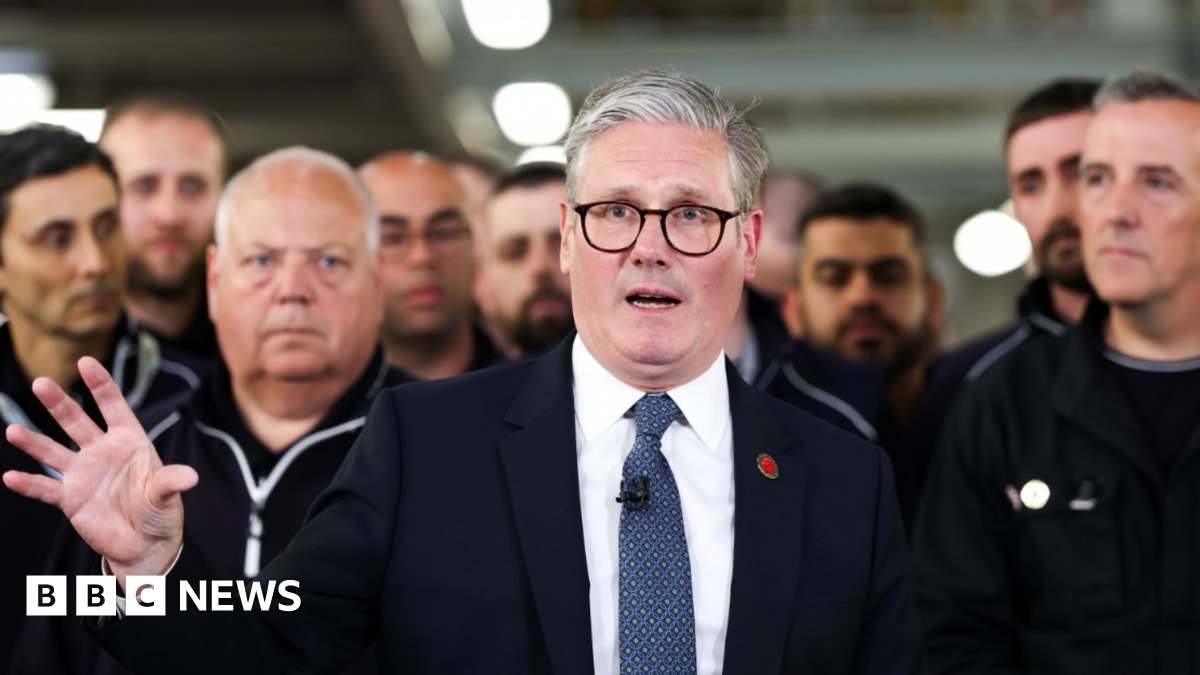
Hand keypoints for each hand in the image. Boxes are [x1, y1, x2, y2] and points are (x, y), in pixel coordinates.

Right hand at [2, 357, 197, 588]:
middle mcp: (102, 451)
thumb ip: (170, 482)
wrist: (145, 542)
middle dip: (59, 403)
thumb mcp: (166, 494)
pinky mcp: (70, 498)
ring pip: (54, 452)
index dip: (100, 385)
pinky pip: (46, 489)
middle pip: (76, 421)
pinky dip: (29, 484)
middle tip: (41, 382)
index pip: (113, 406)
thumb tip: (191, 477)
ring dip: (33, 441)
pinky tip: (10, 476)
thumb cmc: (159, 509)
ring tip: (13, 430)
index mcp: (128, 440)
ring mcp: (83, 473)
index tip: (86, 361)